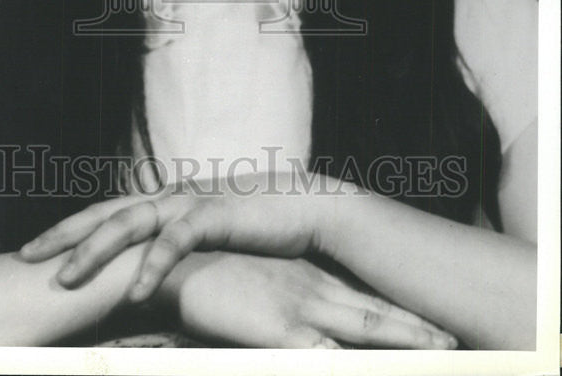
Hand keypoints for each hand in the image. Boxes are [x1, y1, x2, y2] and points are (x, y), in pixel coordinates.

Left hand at [20, 172, 328, 297]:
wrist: (309, 208)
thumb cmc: (259, 228)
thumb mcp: (211, 239)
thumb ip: (181, 247)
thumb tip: (152, 268)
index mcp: (166, 201)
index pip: (108, 212)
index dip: (71, 229)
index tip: (37, 250)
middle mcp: (171, 196)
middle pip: (105, 212)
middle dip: (64, 235)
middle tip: (25, 257)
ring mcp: (190, 202)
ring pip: (130, 223)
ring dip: (94, 251)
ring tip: (65, 280)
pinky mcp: (215, 214)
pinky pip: (174, 242)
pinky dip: (151, 267)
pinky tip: (132, 293)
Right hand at [161, 253, 457, 348]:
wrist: (174, 262)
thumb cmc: (212, 272)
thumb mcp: (256, 278)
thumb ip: (283, 292)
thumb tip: (302, 309)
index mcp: (309, 278)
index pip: (366, 300)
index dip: (403, 315)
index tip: (436, 326)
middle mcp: (313, 289)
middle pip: (377, 315)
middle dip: (418, 330)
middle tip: (454, 343)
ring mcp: (299, 307)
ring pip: (363, 330)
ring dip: (401, 343)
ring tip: (436, 354)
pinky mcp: (277, 326)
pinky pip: (319, 353)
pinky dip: (342, 363)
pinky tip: (367, 367)